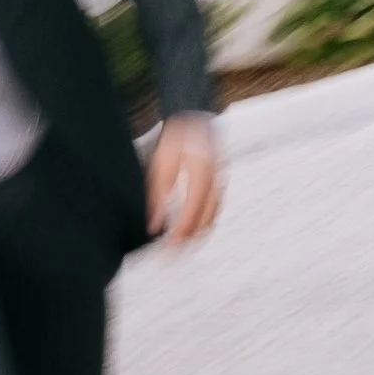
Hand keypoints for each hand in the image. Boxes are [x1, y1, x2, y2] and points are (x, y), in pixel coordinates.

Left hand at [146, 114, 223, 247]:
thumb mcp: (161, 165)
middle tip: (172, 257)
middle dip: (189, 242)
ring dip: (196, 235)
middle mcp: (215, 183)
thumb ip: (157, 196)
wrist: (195, 118)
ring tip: (180, 248)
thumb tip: (153, 225)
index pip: (191, 216)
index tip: (168, 251)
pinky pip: (214, 209)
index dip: (180, 237)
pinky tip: (191, 229)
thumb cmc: (177, 138)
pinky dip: (203, 223)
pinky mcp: (219, 183)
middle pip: (205, 222)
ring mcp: (220, 183)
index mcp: (201, 177)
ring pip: (211, 218)